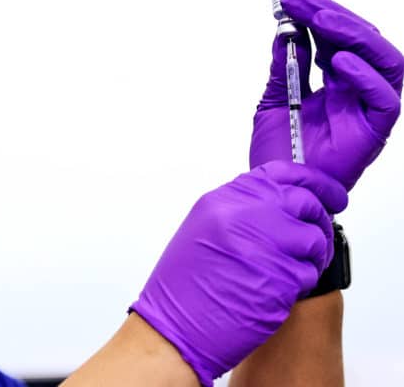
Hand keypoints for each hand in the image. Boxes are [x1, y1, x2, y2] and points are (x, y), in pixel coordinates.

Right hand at [130, 160, 347, 385]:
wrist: (174, 329)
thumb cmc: (184, 288)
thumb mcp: (201, 232)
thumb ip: (239, 210)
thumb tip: (280, 205)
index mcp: (223, 200)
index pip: (282, 174)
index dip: (314, 182)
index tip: (330, 194)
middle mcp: (244, 215)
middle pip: (305, 201)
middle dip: (318, 220)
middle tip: (315, 236)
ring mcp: (264, 243)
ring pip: (314, 237)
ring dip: (312, 255)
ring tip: (292, 269)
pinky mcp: (281, 276)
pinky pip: (310, 271)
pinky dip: (302, 281)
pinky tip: (279, 289)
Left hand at [249, 0, 402, 189]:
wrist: (277, 191)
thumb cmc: (279, 154)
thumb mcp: (274, 100)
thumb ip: (283, 66)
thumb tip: (284, 30)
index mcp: (332, 79)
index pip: (331, 31)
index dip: (320, 0)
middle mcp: (355, 88)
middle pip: (357, 38)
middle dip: (329, 8)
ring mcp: (367, 107)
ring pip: (381, 58)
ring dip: (348, 32)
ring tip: (317, 17)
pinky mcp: (375, 130)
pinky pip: (384, 97)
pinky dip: (364, 75)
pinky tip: (337, 61)